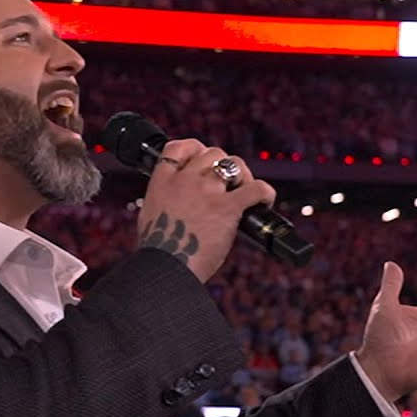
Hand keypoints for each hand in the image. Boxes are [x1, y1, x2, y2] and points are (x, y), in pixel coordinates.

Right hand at [136, 139, 275, 282]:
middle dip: (222, 164)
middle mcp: (185, 180)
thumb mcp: (151, 215)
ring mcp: (206, 191)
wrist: (165, 269)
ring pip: (233, 163)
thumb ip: (165, 200)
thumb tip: (179, 201)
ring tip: (243, 191)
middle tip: (227, 183)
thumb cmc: (158, 251)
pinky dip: (264, 193)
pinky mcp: (227, 207)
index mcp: (162, 182)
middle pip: (211, 152)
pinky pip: (256, 188)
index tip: (200, 159)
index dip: (193, 149)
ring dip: (242, 175)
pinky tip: (264, 202)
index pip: (177, 148)